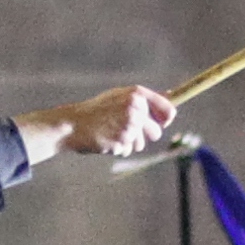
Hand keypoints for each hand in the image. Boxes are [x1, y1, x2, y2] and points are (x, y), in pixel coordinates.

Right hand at [14, 85, 175, 164]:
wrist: (73, 124)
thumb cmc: (97, 111)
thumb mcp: (119, 96)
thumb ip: (143, 99)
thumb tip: (171, 95)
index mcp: (136, 94)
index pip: (168, 110)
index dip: (167, 119)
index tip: (163, 123)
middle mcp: (135, 108)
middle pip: (156, 132)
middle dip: (144, 135)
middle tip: (125, 129)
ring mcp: (129, 125)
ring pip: (141, 144)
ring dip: (129, 143)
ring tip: (112, 133)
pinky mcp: (122, 140)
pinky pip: (128, 150)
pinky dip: (118, 148)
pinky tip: (106, 139)